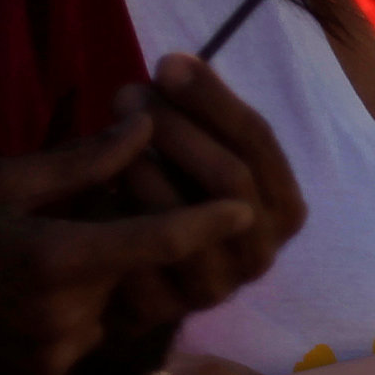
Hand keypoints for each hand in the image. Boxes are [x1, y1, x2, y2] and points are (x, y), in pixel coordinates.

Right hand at [0, 112, 252, 374]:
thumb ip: (79, 163)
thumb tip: (145, 126)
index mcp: (58, 259)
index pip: (157, 239)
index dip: (205, 222)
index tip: (245, 208)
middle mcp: (67, 315)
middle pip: (133, 275)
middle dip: (122, 248)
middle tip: (77, 228)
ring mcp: (55, 356)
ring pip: (109, 310)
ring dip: (93, 286)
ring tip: (33, 266)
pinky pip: (78, 343)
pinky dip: (66, 319)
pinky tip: (22, 303)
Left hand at [122, 53, 307, 311]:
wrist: (138, 278)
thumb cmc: (173, 199)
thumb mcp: (199, 155)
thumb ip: (199, 116)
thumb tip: (174, 64)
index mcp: (284, 209)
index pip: (258, 143)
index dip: (214, 99)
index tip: (167, 62)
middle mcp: (261, 251)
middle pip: (230, 177)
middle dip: (176, 128)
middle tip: (128, 95)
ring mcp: (216, 286)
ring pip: (182, 216)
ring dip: (141, 168)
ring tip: (108, 139)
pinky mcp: (166, 312)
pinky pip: (137, 256)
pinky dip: (114, 217)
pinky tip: (90, 190)